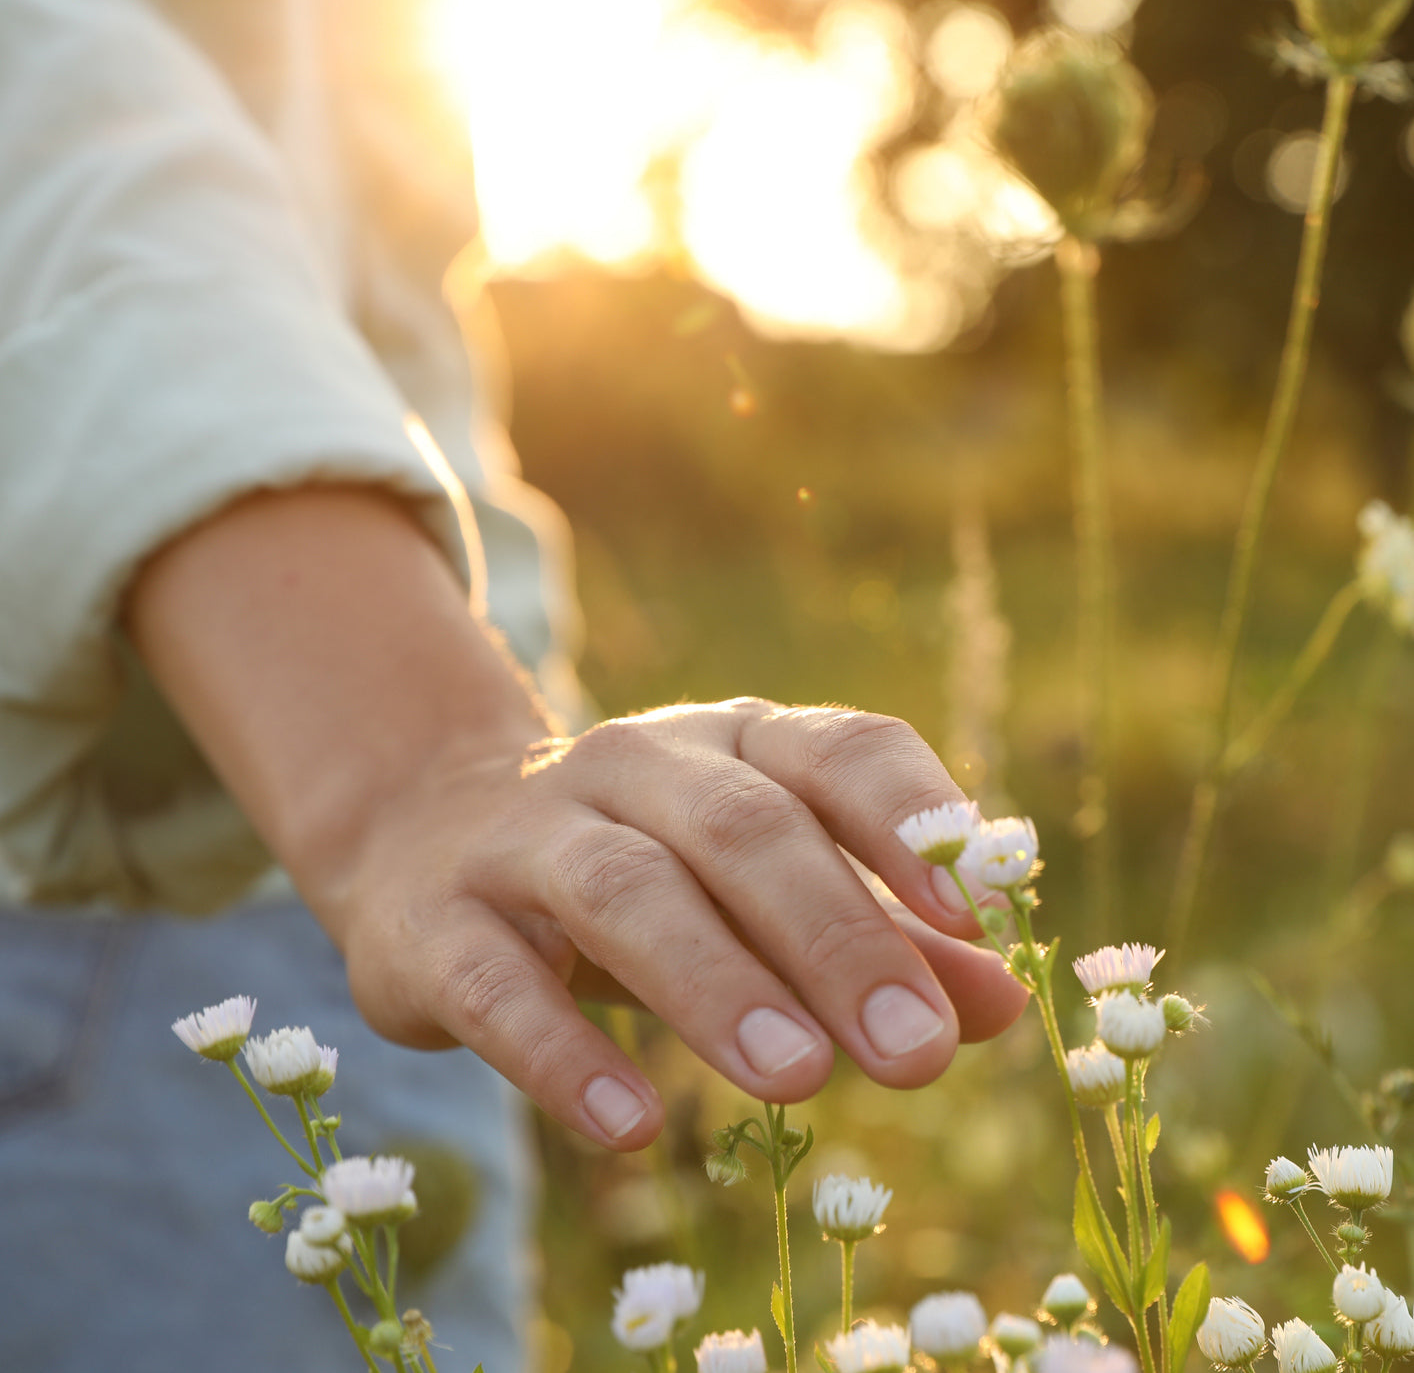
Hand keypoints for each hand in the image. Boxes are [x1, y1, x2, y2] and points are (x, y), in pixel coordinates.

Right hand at [129, 488, 1026, 1149]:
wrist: (425, 836)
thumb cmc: (642, 869)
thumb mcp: (758, 885)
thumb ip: (878, 934)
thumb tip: (1003, 1005)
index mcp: (732, 745)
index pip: (839, 752)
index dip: (911, 821)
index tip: (979, 919)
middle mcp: (632, 764)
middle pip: (743, 829)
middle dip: (835, 937)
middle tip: (914, 1051)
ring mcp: (525, 834)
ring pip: (624, 890)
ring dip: (715, 982)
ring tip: (798, 1078)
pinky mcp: (437, 920)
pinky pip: (499, 983)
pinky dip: (564, 1053)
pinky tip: (629, 1129)